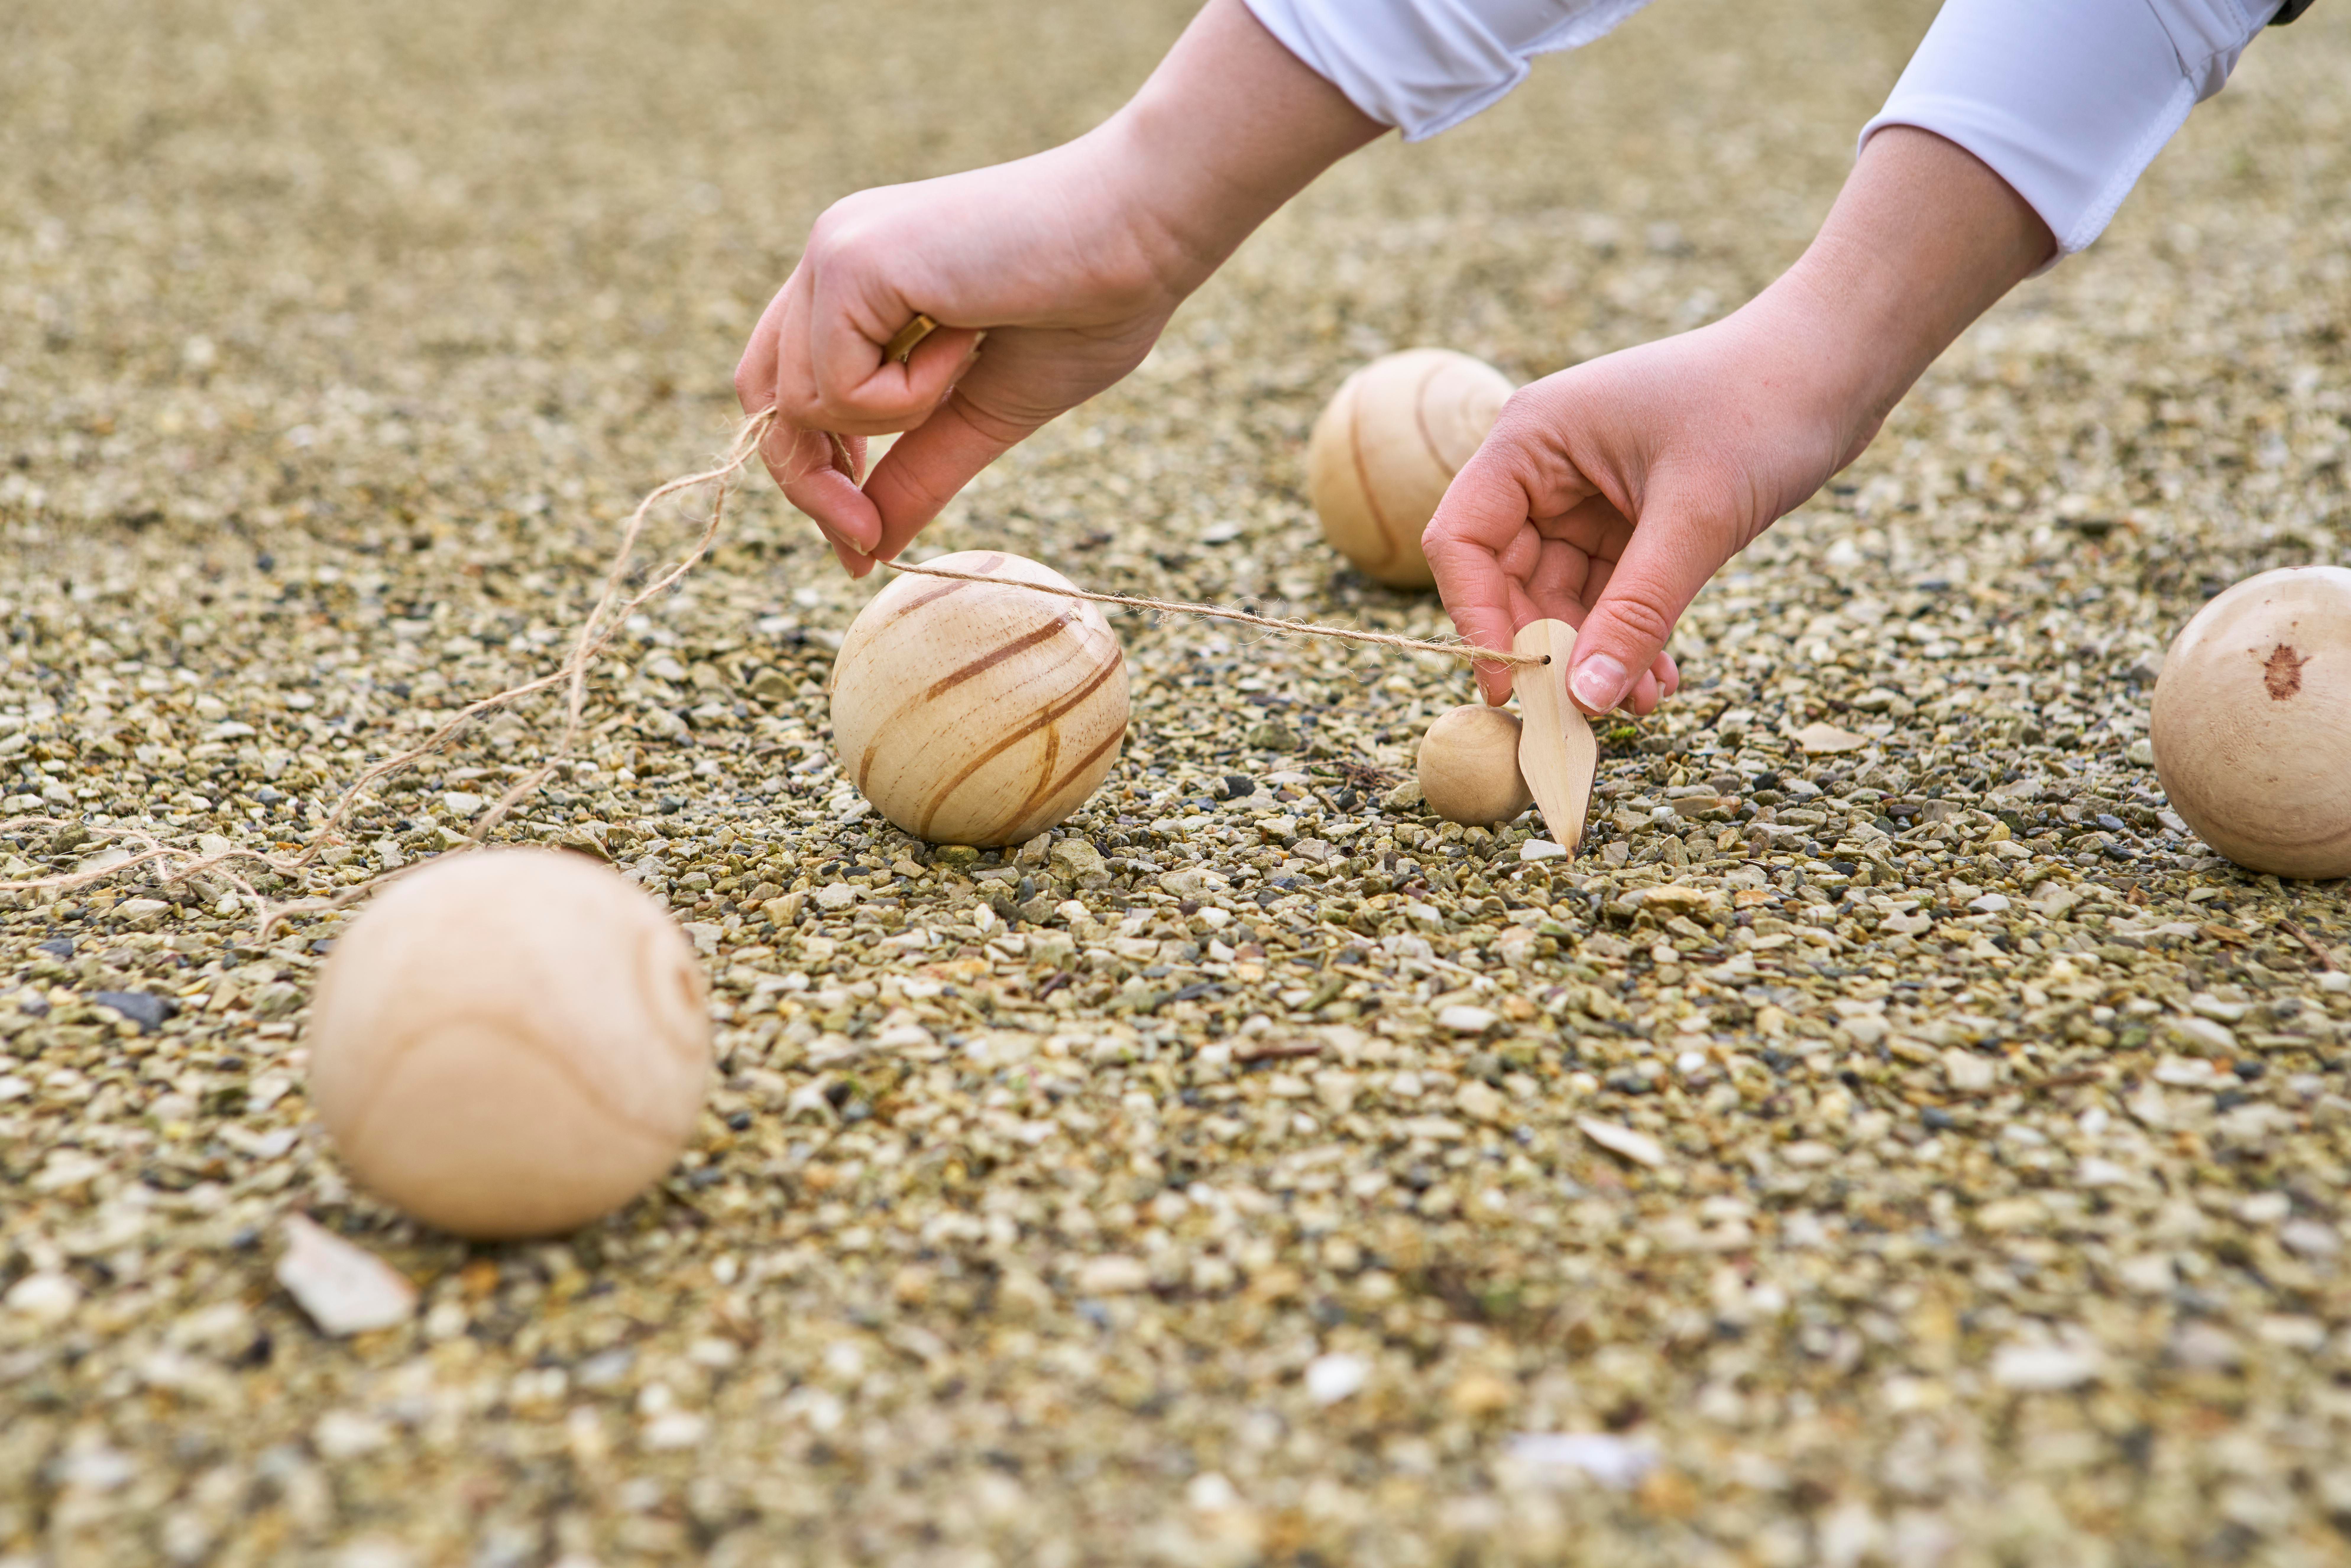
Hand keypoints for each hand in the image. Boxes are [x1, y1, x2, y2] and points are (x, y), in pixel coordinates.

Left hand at [734, 145, 1186, 574]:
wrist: (1141, 233)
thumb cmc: (1084, 307)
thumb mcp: (979, 414)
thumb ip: (916, 473)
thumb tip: (866, 550)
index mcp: (859, 282)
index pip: (783, 388)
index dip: (810, 471)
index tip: (862, 538)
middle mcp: (832, 258)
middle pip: (764, 400)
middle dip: (810, 483)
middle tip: (866, 535)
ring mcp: (833, 252)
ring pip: (799, 402)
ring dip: (891, 420)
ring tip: (966, 359)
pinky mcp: (848, 259)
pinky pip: (836, 386)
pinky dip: (906, 395)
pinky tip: (965, 336)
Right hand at [1423, 305, 1855, 715]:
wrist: (1837, 363)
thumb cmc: (1763, 406)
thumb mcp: (1697, 516)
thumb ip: (1636, 611)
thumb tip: (1586, 700)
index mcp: (1532, 439)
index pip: (1464, 542)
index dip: (1476, 618)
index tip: (1512, 686)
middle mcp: (1545, 466)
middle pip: (1509, 579)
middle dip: (1549, 649)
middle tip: (1589, 712)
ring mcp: (1585, 493)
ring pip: (1562, 595)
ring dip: (1596, 654)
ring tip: (1645, 702)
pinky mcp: (1629, 517)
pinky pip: (1608, 592)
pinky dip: (1629, 635)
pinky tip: (1660, 676)